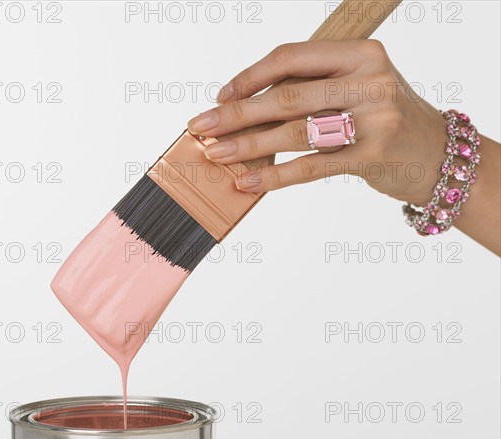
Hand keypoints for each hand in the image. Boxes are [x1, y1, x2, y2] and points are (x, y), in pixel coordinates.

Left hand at [187, 39, 447, 205]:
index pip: (291, 58)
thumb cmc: (389, 121)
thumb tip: (250, 109)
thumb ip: (314, 91)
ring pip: (293, 132)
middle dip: (236, 114)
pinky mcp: (371, 158)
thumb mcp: (358, 89)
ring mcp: (373, 120)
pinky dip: (273, 176)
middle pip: (286, 97)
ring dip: (246, 145)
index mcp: (360, 54)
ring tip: (215, 155)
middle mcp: (369, 81)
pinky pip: (310, 167)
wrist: (440, 156)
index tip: (220, 96)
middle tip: (202, 127)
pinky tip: (247, 182)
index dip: (250, 77)